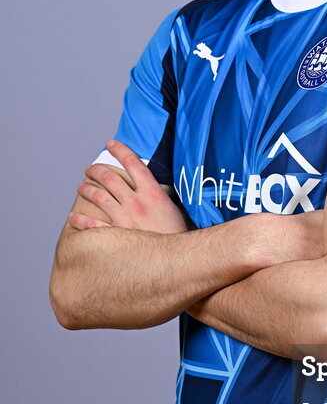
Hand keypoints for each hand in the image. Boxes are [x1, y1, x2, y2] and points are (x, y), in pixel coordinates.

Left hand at [68, 139, 189, 233]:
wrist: (177, 258)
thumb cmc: (178, 235)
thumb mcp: (175, 208)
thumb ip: (162, 196)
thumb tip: (157, 187)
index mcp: (153, 193)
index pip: (134, 163)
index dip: (121, 150)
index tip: (111, 144)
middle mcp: (136, 202)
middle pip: (111, 178)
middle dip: (96, 170)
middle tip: (90, 169)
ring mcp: (124, 218)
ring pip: (99, 197)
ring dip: (87, 189)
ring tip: (81, 186)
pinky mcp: (116, 236)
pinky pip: (92, 225)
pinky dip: (79, 220)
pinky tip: (72, 217)